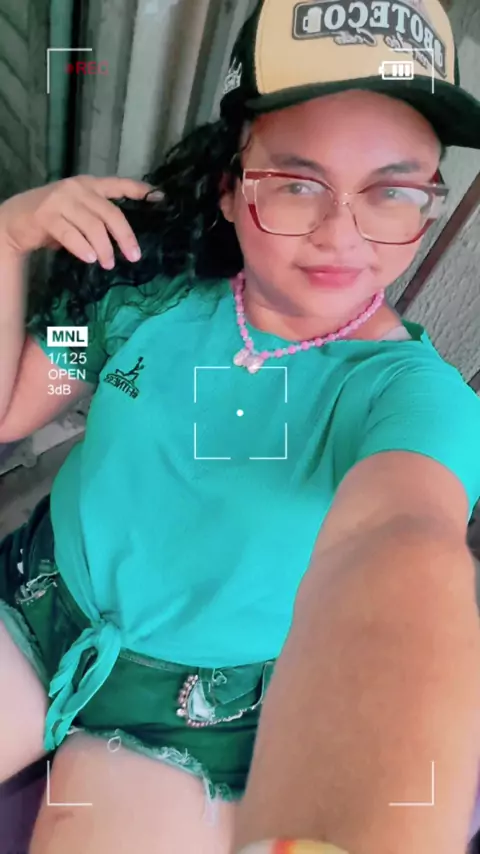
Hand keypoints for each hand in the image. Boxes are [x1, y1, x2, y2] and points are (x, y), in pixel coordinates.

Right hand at [0, 175, 153, 267]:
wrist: (15, 220)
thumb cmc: (52, 220)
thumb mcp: (79, 214)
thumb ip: (99, 219)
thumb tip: (126, 241)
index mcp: (89, 185)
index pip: (119, 184)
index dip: (140, 190)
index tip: (161, 197)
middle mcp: (77, 188)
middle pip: (111, 213)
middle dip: (125, 237)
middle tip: (134, 256)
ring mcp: (61, 200)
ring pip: (93, 226)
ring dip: (104, 248)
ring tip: (108, 264)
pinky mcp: (47, 215)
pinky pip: (71, 234)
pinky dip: (83, 248)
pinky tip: (90, 260)